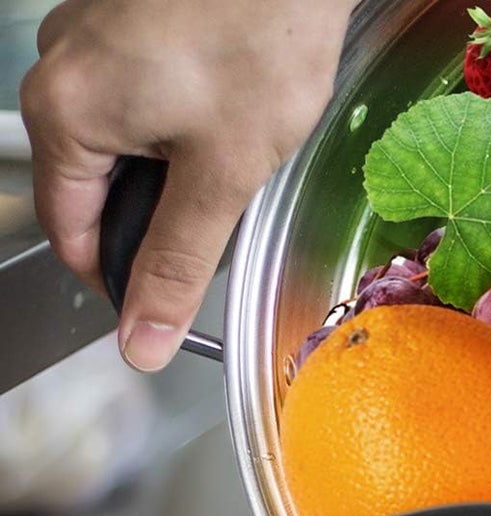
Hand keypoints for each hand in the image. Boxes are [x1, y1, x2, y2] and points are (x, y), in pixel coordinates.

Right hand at [20, 0, 353, 370]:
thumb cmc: (260, 37)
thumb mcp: (221, 178)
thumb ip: (178, 265)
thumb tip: (142, 338)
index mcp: (64, 114)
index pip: (72, 235)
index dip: (123, 280)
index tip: (168, 303)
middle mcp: (59, 67)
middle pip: (94, 186)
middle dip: (158, 217)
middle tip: (225, 213)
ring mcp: (90, 34)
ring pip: (123, 141)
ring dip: (175, 167)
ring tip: (235, 148)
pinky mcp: (128, 17)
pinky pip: (141, 93)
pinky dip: (183, 120)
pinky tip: (229, 107)